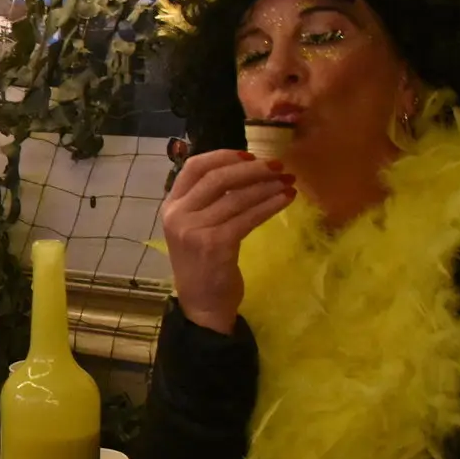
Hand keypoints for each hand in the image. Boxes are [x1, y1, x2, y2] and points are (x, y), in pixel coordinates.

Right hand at [162, 149, 294, 334]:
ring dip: (267, 186)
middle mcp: (178, 215)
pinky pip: (249, 217)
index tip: (249, 154)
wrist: (202, 304)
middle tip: (278, 166)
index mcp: (171, 206)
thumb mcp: (195, 227)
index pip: (194, 167)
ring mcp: (195, 230)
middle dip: (252, 169)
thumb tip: (242, 169)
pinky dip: (270, 205)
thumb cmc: (203, 263)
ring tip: (288, 181)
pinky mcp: (216, 245)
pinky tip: (286, 199)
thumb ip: (206, 201)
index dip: (223, 156)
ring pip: (237, 197)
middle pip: (218, 178)